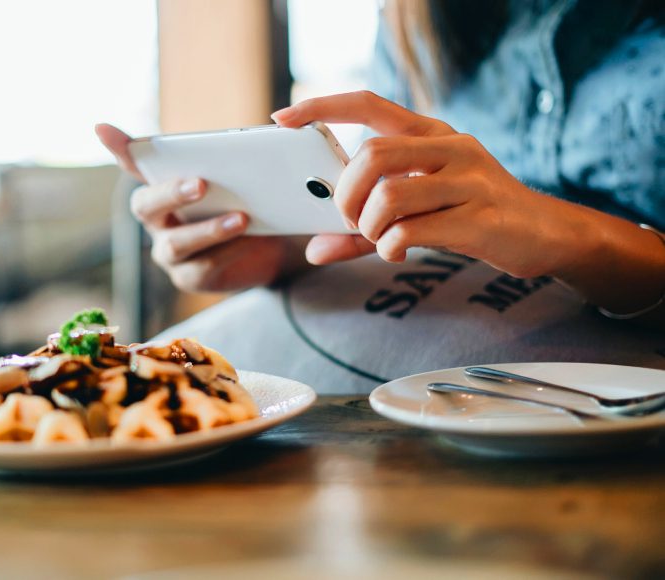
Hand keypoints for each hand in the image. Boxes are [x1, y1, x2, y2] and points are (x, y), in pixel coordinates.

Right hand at [95, 124, 309, 291]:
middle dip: (171, 193)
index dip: (118, 148)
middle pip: (146, 205)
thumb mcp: (243, 176)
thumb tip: (260, 130)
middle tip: (201, 183)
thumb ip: (234, 157)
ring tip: (242, 218)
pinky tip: (250, 240)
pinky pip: (201, 267)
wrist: (273, 247)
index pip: (134, 163)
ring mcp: (168, 251)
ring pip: (175, 243)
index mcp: (163, 185)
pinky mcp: (189, 277)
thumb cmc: (250, 202)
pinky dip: (227, 252)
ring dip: (208, 229)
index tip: (101, 127)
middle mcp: (157, 219)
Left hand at [272, 91, 590, 278]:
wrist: (545, 235)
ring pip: (390, 194)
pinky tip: (399, 253)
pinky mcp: (481, 218)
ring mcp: (470, 180)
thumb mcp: (421, 211)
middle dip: (345, 192)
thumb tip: (313, 252)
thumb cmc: (472, 216)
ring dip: (369, 226)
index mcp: (432, 135)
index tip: (283, 117)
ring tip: (379, 239)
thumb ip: (366, 228)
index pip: (370, 105)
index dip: (323, 107)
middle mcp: (451, 147)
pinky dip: (391, 248)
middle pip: (373, 154)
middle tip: (348, 218)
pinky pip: (413, 230)